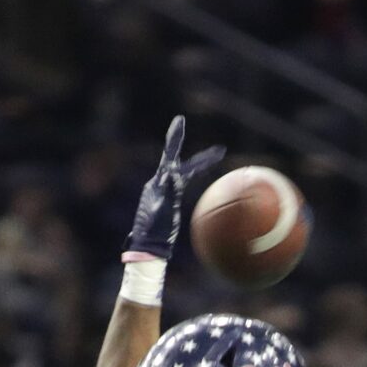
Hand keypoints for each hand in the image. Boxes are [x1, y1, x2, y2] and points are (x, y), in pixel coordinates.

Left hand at [124, 114, 225, 262]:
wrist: (148, 246)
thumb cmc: (152, 230)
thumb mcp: (159, 210)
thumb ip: (165, 191)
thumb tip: (171, 172)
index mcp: (158, 182)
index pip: (170, 156)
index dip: (175, 138)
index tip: (180, 120)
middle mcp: (161, 183)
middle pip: (182, 163)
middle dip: (200, 155)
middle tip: (218, 149)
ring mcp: (165, 192)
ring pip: (185, 171)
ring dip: (199, 162)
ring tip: (216, 154)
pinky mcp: (170, 201)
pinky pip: (184, 182)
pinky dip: (193, 174)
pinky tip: (197, 172)